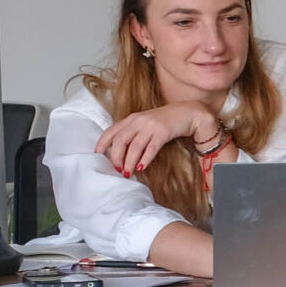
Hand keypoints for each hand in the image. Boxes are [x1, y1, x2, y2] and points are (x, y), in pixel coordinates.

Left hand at [95, 102, 215, 177]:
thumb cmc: (165, 121)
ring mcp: (150, 126)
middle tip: (116, 169)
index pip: (111, 131)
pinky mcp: (163, 132)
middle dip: (115, 157)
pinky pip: (151, 148)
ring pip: (134, 146)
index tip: (97, 155)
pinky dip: (145, 159)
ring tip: (128, 173)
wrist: (188, 113)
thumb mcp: (145, 123)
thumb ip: (133, 133)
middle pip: (120, 140)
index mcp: (131, 119)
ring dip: (129, 162)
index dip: (102, 144)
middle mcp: (138, 121)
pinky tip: (141, 167)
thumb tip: (120, 152)